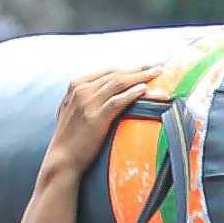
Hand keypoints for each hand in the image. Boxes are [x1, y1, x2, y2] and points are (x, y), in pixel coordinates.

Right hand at [42, 65, 161, 182]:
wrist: (62, 158)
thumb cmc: (71, 136)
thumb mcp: (74, 109)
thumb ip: (88, 96)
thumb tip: (109, 91)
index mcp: (76, 84)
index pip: (109, 70)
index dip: (131, 66)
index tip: (149, 64)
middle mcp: (81, 89)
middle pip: (116, 73)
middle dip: (141, 67)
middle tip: (161, 64)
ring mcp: (87, 102)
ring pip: (119, 83)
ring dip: (142, 76)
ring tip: (160, 73)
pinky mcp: (95, 118)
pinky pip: (117, 101)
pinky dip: (132, 94)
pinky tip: (145, 89)